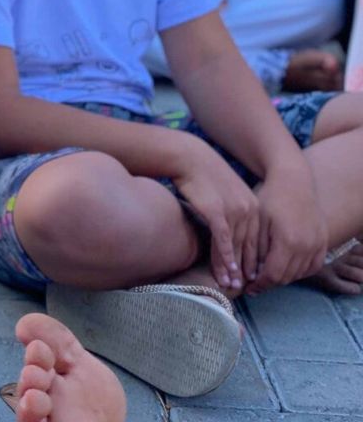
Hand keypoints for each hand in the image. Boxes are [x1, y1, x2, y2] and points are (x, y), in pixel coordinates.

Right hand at [170, 135, 259, 291]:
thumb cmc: (203, 176)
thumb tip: (229, 230)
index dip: (253, 260)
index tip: (250, 276)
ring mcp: (234, 211)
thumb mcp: (225, 194)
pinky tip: (226, 270)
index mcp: (254, 206)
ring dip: (234, 268)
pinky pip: (224, 240)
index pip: (257, 240)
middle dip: (246, 269)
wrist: (189, 158)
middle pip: (250, 246)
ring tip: (232, 285)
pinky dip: (225, 257)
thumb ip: (232, 211)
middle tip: (244, 288)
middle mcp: (249, 210)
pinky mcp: (218, 212)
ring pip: (237, 247)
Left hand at [248, 162, 326, 292]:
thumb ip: (254, 249)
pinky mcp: (325, 242)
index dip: (260, 284)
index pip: (274, 275)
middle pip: (287, 277)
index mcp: (288, 241)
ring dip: (284, 277)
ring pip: (300, 273)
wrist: (294, 182)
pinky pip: (313, 266)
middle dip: (269, 283)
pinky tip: (287, 266)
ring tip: (268, 274)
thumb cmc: (270, 199)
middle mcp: (307, 246)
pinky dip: (300, 271)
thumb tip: (250, 274)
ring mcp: (318, 244)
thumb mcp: (256, 222)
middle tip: (255, 283)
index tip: (248, 288)